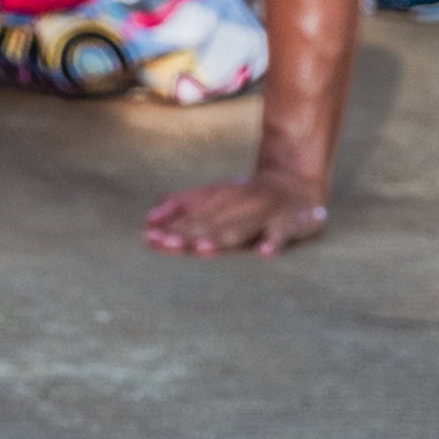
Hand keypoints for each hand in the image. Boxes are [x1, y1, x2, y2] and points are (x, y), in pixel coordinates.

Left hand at [142, 174, 329, 256]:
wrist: (292, 183)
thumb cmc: (242, 196)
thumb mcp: (209, 197)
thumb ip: (178, 207)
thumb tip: (146, 220)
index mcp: (217, 205)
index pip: (190, 221)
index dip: (170, 230)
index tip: (148, 238)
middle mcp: (236, 210)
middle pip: (210, 226)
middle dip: (187, 236)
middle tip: (165, 242)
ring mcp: (261, 217)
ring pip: (239, 231)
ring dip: (221, 239)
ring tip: (201, 248)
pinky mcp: (286, 225)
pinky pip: (279, 236)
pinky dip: (271, 244)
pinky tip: (262, 254)